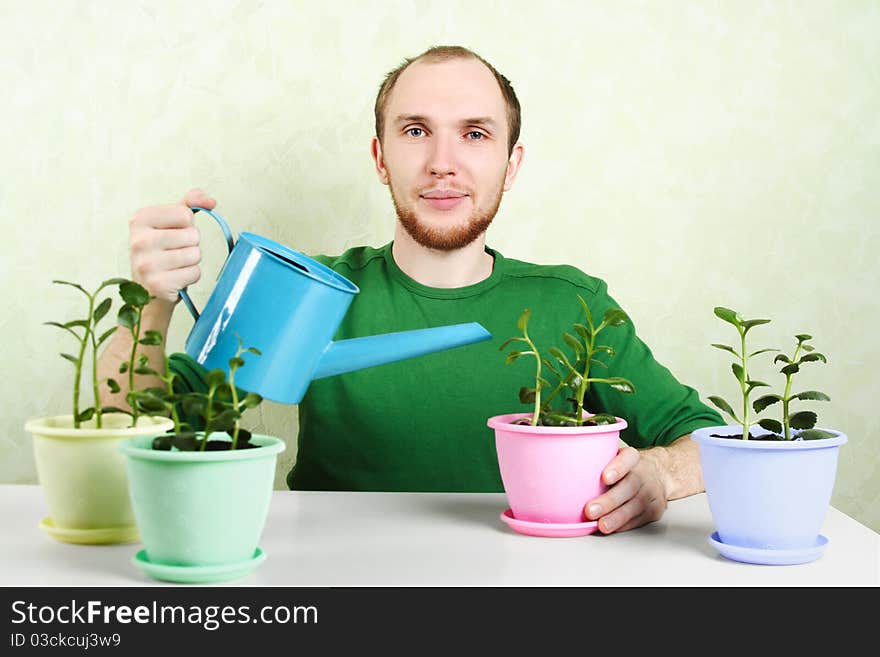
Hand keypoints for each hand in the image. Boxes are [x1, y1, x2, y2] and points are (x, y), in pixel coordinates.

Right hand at [128, 188, 215, 303]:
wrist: (147, 289)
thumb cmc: (161, 252)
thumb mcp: (170, 222)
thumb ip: (189, 203)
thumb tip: (211, 201)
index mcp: (140, 219)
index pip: (185, 214)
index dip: (187, 225)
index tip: (173, 234)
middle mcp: (139, 240)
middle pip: (193, 235)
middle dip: (191, 244)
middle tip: (174, 253)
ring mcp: (147, 264)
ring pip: (195, 254)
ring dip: (192, 261)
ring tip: (175, 265)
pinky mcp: (158, 284)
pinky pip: (194, 273)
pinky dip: (191, 276)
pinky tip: (176, 277)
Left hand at [584, 446, 669, 533]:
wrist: (659, 475)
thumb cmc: (626, 467)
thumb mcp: (614, 455)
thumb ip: (593, 458)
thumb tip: (555, 465)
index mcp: (632, 457)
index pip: (627, 458)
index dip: (617, 468)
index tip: (604, 478)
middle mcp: (644, 473)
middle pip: (629, 486)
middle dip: (609, 500)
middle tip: (590, 510)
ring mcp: (652, 492)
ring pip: (635, 505)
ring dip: (617, 517)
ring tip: (601, 525)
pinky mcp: (655, 509)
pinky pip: (639, 519)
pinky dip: (624, 525)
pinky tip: (612, 528)